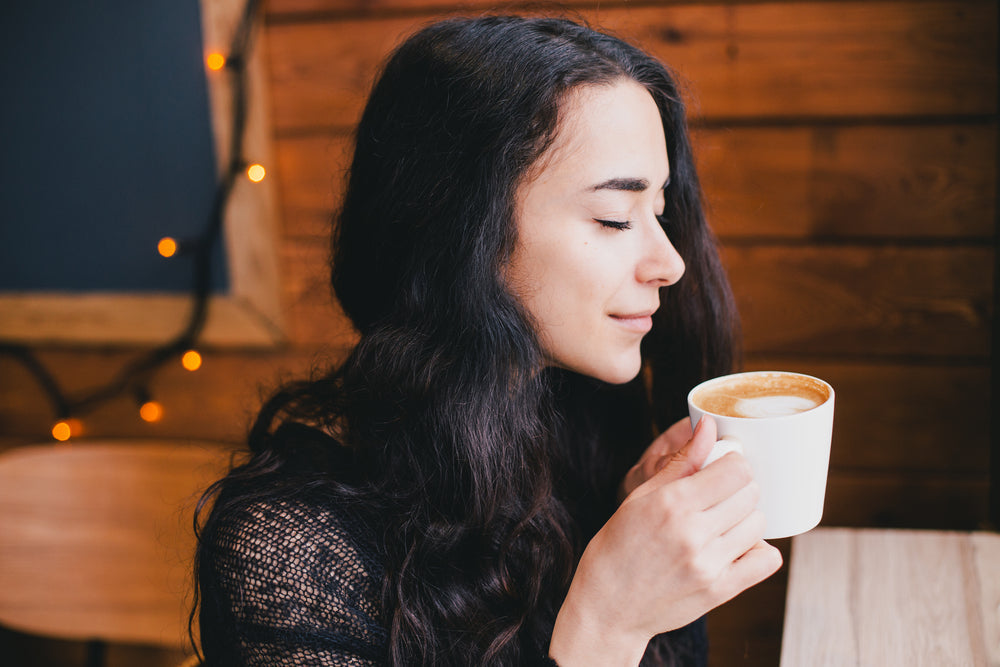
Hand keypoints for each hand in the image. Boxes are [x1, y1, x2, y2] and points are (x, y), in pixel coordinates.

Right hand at [550, 416, 782, 665]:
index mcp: (672, 503)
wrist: (607, 607)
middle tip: (718, 496)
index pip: (735, 469)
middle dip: (739, 488)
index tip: (721, 468)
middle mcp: (693, 533)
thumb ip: (680, 462)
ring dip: (745, 518)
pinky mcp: (720, 590)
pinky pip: (766, 560)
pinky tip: (735, 547)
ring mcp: (709, 564)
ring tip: (721, 523)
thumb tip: (708, 426)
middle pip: (750, 493)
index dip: (732, 463)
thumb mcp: (639, 497)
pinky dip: (758, 549)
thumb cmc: (616, 549)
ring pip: (759, 523)